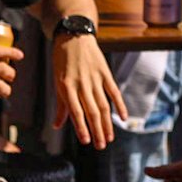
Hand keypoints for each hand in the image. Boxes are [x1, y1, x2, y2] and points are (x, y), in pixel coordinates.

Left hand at [51, 34, 126, 148]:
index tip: (86, 141)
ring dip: (107, 123)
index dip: (82, 127)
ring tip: (109, 138)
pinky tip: (123, 117)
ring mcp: (95, 78)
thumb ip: (61, 104)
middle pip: (92, 111)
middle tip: (100, 146)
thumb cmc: (62, 61)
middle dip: (97, 130)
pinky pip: (113, 91)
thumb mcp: (57, 81)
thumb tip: (58, 125)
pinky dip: (120, 105)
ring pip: (104, 104)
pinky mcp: (105, 72)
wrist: (74, 35)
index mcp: (67, 87)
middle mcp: (82, 83)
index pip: (76, 112)